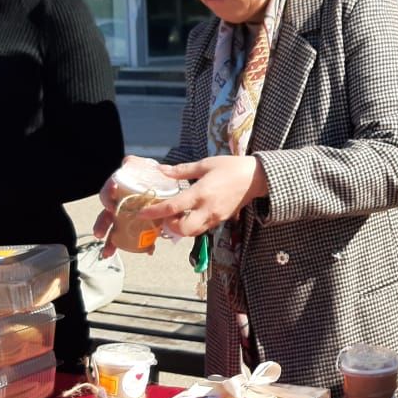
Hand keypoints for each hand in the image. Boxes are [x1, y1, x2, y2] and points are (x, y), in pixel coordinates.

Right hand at [93, 155, 167, 256]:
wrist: (162, 184)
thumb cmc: (147, 175)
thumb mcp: (140, 166)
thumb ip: (133, 163)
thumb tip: (127, 161)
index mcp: (118, 192)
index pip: (106, 194)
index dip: (106, 199)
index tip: (111, 206)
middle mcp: (119, 205)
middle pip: (106, 216)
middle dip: (102, 226)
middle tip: (99, 235)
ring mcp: (128, 217)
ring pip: (117, 231)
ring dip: (112, 242)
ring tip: (107, 253)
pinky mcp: (141, 226)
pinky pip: (138, 238)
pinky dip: (143, 245)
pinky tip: (148, 250)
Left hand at [140, 156, 268, 238]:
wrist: (256, 178)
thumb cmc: (231, 167)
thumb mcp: (205, 164)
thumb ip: (182, 170)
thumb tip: (161, 170)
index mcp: (201, 192)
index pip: (173, 207)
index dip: (155, 212)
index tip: (141, 212)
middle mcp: (207, 209)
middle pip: (183, 229)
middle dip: (169, 226)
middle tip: (165, 215)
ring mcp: (215, 217)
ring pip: (193, 232)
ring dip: (180, 227)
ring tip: (176, 215)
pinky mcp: (221, 220)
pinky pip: (202, 228)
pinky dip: (192, 225)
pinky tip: (190, 214)